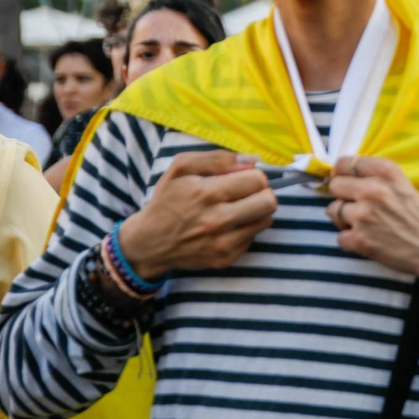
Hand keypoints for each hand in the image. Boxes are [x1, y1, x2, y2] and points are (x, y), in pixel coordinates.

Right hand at [119, 150, 276, 278]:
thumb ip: (218, 159)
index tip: (243, 179)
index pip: (258, 180)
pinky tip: (227, 226)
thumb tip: (252, 161)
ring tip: (237, 208)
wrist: (149, 242)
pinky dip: (244, 229)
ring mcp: (222, 243)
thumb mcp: (181, 168)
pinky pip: (253, 238)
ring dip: (256, 211)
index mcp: (207, 193)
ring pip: (266, 220)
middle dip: (262, 193)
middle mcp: (217, 220)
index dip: (254, 176)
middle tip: (247, 193)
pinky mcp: (225, 259)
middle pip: (269, 202)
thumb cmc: (167, 200)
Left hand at [325, 155, 418, 330]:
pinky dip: (350, 241)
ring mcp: (363, 215)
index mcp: (387, 172)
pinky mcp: (359, 239)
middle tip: (356, 206)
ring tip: (364, 225)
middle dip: (343, 196)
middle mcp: (372, 190)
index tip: (347, 180)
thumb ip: (380, 180)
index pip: (346, 162)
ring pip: (332, 210)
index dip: (343, 173)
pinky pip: (339, 236)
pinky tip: (367, 241)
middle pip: (335, 185)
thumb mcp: (407, 187)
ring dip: (344, 219)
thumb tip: (351, 180)